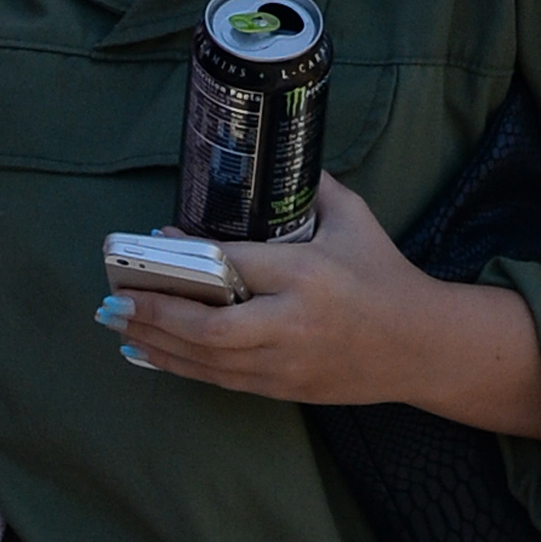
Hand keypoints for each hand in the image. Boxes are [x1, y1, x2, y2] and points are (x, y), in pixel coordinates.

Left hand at [95, 175, 540, 445]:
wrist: (426, 347)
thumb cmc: (385, 275)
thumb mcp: (354, 219)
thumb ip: (313, 187)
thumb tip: (273, 154)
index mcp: (309, 275)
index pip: (236, 266)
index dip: (187, 258)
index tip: (151, 240)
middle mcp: (294, 323)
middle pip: (213, 327)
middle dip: (157, 313)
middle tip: (114, 296)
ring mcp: (288, 363)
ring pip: (210, 360)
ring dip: (156, 341)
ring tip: (115, 320)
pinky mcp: (286, 388)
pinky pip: (222, 380)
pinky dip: (180, 366)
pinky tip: (147, 350)